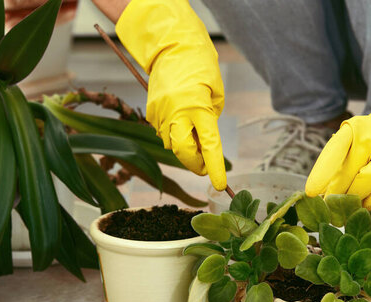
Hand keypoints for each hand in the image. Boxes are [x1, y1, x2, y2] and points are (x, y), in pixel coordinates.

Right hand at [115, 0, 226, 189]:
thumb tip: (203, 146)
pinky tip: (179, 118)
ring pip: (172, 146)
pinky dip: (174, 134)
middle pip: (184, 153)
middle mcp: (176, 113)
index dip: (215, 168)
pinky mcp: (150, 112)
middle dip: (196, 164)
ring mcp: (160, 114)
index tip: (220, 185)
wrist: (171, 47)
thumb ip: (210, 121)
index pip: (209, 146)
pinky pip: (163, 134)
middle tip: (205, 165)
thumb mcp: (215, 94)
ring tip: (193, 129)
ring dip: (184, 148)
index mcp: (197, 107)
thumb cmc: (201, 68)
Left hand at [306, 44, 370, 208]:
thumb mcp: (351, 141)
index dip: (322, 173)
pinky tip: (365, 204)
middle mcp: (370, 137)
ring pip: (365, 183)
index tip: (311, 193)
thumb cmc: (369, 139)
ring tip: (347, 206)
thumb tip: (320, 196)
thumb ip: (336, 164)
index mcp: (352, 129)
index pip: (334, 150)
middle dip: (336, 194)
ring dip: (353, 198)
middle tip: (329, 207)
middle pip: (347, 173)